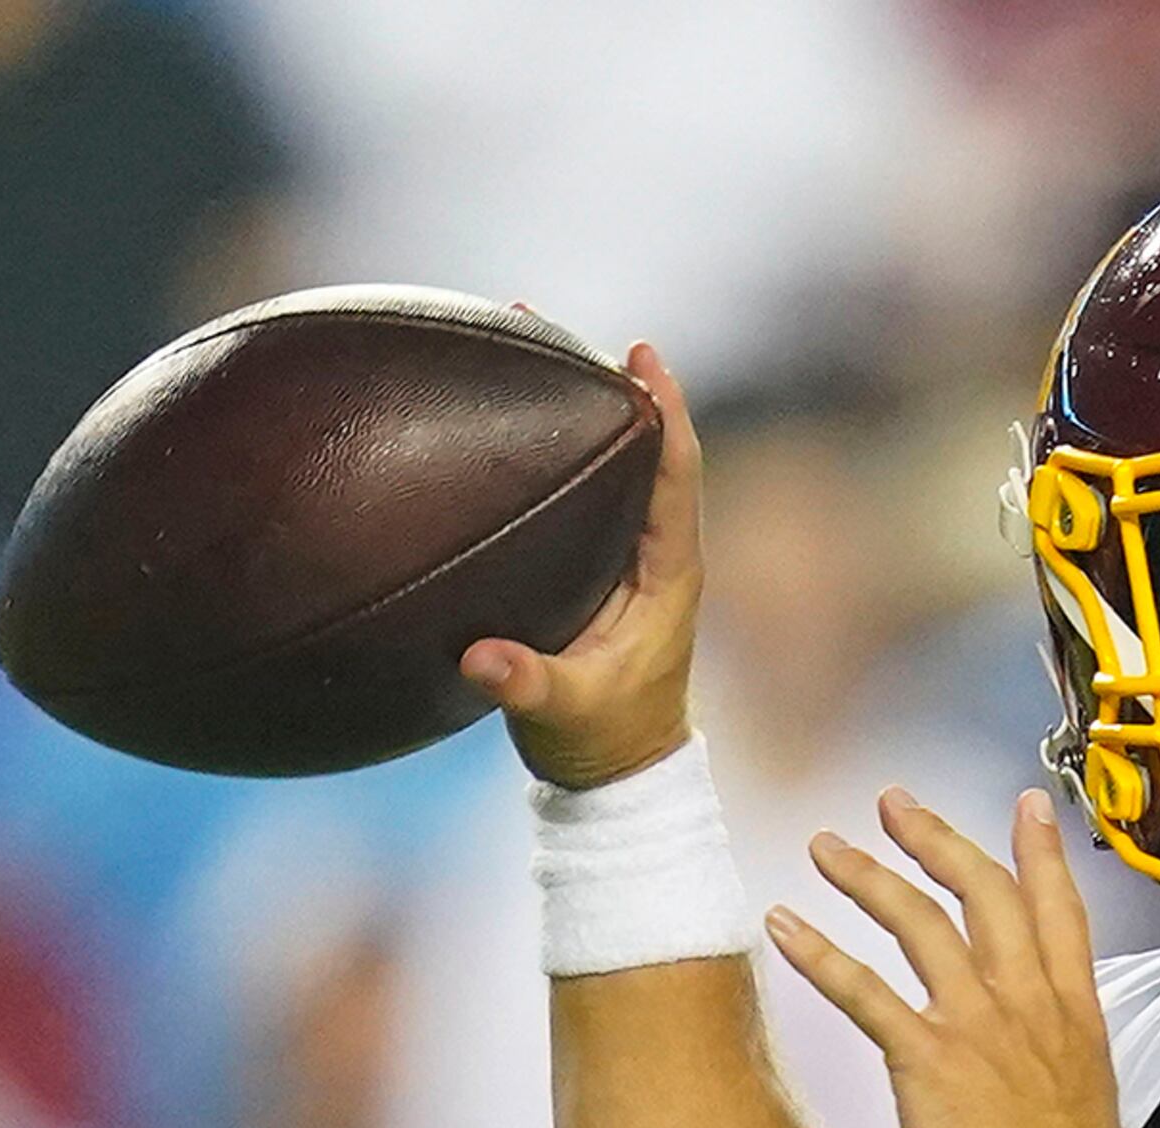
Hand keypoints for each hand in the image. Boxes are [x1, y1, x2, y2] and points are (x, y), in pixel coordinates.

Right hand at [462, 341, 704, 790]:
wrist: (615, 773)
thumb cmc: (602, 743)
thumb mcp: (566, 714)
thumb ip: (528, 685)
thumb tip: (483, 659)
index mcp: (669, 571)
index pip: (676, 471)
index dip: (665, 410)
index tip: (641, 354)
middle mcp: (655, 550)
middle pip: (640, 444)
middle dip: (602, 381)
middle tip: (548, 321)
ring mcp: (626, 555)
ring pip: (607, 461)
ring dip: (569, 405)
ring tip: (515, 342)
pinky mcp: (595, 566)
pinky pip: (576, 489)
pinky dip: (543, 449)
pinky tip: (485, 423)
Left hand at [772, 789, 1135, 1127]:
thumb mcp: (1086, 1089)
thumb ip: (1058, 1052)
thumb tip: (1042, 1053)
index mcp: (1070, 1006)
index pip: (1058, 908)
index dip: (1041, 852)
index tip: (1026, 806)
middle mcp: (1024, 997)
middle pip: (980, 892)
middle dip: (934, 840)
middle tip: (896, 806)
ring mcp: (975, 1020)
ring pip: (918, 923)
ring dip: (867, 877)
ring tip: (826, 848)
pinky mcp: (925, 1056)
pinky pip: (863, 990)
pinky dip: (819, 953)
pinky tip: (784, 925)